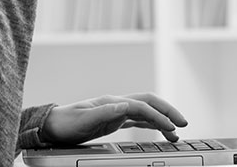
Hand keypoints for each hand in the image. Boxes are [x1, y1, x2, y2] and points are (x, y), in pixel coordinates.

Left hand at [39, 93, 187, 145]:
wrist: (52, 125)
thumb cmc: (66, 123)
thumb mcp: (84, 120)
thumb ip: (105, 112)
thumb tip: (125, 105)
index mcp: (112, 102)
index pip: (142, 107)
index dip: (159, 116)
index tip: (172, 128)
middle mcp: (116, 104)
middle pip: (149, 102)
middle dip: (168, 111)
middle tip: (184, 124)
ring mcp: (115, 110)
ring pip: (146, 111)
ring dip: (162, 119)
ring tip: (176, 134)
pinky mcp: (113, 119)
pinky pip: (138, 120)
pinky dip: (152, 124)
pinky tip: (159, 131)